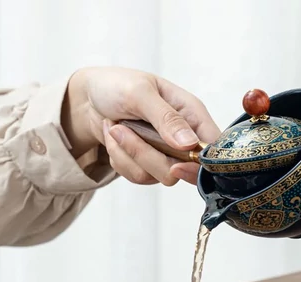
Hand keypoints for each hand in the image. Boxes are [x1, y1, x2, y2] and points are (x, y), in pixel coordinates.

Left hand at [61, 66, 219, 185]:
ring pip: (158, 176)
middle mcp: (184, 136)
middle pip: (183, 168)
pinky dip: (120, 159)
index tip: (177, 164)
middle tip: (124, 130)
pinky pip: (139, 176)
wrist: (87, 99)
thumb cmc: (116, 86)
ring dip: (128, 154)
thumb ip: (166, 118)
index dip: (202, 163)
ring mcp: (167, 153)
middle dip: (148, 155)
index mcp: (191, 113)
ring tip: (116, 129)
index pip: (213, 147)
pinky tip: (115, 138)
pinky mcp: (148, 165)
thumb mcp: (139, 93)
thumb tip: (189, 144)